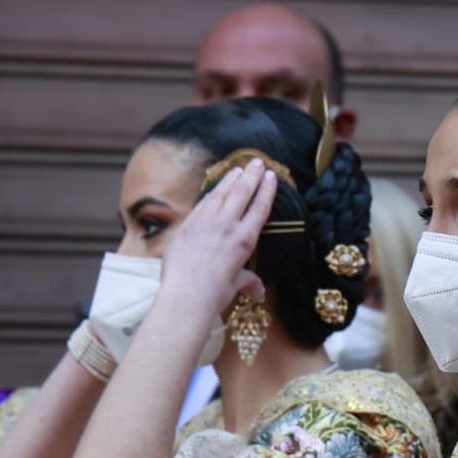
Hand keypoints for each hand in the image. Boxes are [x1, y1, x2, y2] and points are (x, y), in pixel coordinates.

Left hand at [157, 158, 275, 316]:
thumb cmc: (214, 294)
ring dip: (230, 179)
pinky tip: (215, 188)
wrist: (185, 295)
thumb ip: (247, 281)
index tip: (271, 176)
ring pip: (221, 193)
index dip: (266, 189)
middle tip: (257, 161)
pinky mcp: (187, 225)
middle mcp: (226, 226)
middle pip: (242, 193)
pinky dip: (211, 193)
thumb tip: (258, 288)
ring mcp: (205, 223)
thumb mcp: (236, 285)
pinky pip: (202, 204)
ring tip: (238, 168)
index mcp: (244, 240)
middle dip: (251, 175)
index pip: (259, 208)